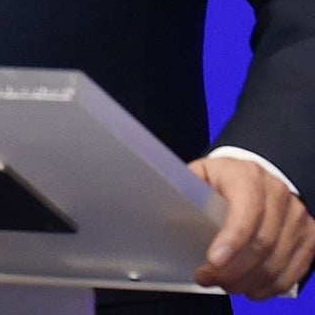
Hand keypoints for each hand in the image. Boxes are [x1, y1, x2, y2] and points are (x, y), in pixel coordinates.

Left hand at [190, 155, 314, 297]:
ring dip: (247, 281)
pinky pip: (292, 272)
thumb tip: (162, 204)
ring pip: (277, 263)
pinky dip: (269, 286)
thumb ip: (187, 188)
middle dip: (232, 269)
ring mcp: (298, 218)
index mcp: (249, 177)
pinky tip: (249, 288)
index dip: (231, 240)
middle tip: (207, 278)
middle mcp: (279, 196)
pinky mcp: (309, 238)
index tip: (213, 260)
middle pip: (262, 244)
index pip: (246, 212)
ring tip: (224, 284)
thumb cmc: (225, 178)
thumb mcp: (202, 173)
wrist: (258, 175)